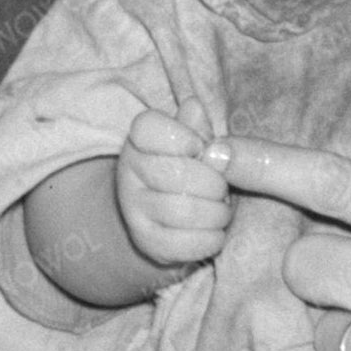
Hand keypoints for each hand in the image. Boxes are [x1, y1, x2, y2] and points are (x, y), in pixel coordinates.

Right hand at [112, 106, 232, 270]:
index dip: (184, 138)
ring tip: (222, 210)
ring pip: (183, 210)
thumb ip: (196, 127)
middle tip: (222, 188)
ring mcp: (134, 210)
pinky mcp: (147, 243)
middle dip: (213, 183)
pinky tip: (215, 231)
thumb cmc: (193, 172)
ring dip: (217, 213)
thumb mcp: (195, 144)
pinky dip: (211, 239)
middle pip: (176, 173)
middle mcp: (128, 173)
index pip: (148, 127)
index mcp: (139, 140)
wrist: (173, 219)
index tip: (201, 149)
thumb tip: (194, 106)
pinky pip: (186, 243)